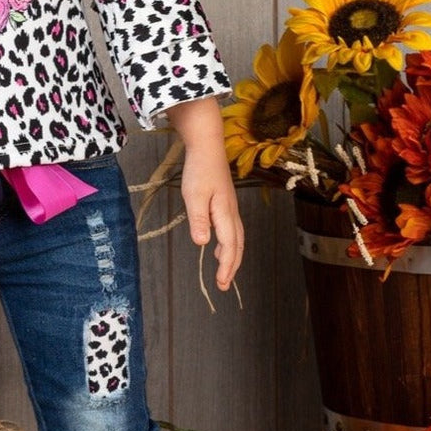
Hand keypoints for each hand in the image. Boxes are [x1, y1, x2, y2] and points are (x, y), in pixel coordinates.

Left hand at [166, 97, 243, 291]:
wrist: (208, 146)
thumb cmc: (199, 169)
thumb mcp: (194, 195)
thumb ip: (198, 219)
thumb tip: (202, 243)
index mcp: (225, 213)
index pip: (229, 246)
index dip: (225, 266)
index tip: (220, 282)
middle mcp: (231, 212)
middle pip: (237, 245)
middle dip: (231, 266)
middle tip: (224, 284)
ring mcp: (230, 207)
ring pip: (236, 238)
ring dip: (231, 256)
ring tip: (223, 271)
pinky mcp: (226, 202)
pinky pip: (232, 229)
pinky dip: (229, 242)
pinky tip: (218, 245)